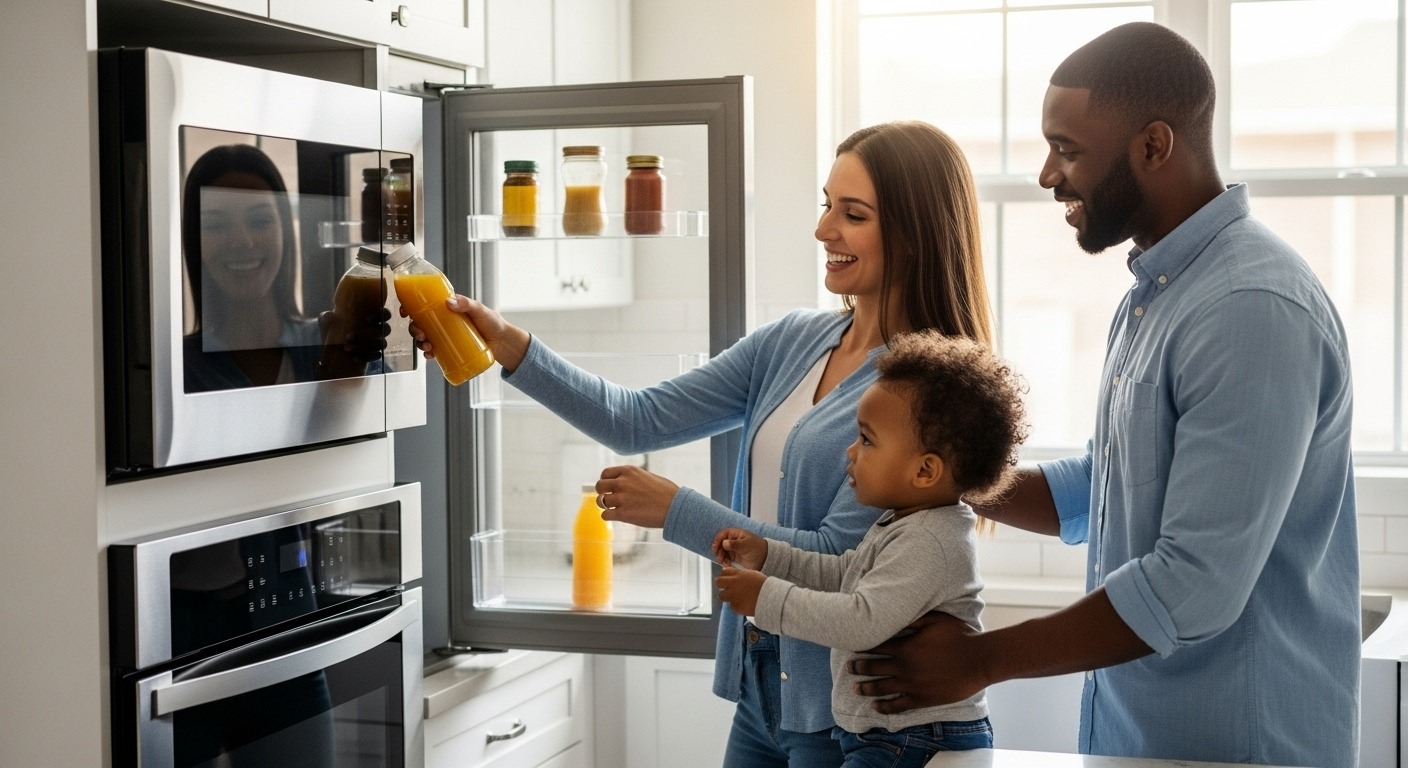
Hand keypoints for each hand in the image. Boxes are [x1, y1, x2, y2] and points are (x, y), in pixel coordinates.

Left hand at [317, 307, 390, 377]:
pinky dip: (366, 357)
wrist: (330, 344)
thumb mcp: (327, 320)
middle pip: (384, 330)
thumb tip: (329, 316)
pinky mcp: (374, 354)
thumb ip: (328, 317)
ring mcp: (377, 342)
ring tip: (346, 349)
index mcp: (371, 318)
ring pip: (380, 344)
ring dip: (364, 347)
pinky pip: (376, 356)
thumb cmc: (332, 327)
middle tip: (348, 337)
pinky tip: (354, 358)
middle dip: (366, 334)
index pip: (386, 314)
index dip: (382, 316)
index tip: (367, 320)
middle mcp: (378, 329)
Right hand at [404, 295, 530, 371]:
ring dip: (420, 342)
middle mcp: (445, 321)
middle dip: (415, 329)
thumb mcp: (480, 310)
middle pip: (421, 323)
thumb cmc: (493, 323)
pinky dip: (429, 353)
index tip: (405, 312)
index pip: (425, 306)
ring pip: (426, 338)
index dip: (411, 308)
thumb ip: (467, 304)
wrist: (503, 343)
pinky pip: (435, 351)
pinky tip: (430, 355)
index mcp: (448, 308)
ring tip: (427, 346)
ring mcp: (447, 336)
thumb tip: (449, 302)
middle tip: (421, 334)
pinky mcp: (450, 349)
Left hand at [594, 465, 679, 528]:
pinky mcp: (623, 514)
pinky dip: (609, 517)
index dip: (605, 481)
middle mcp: (622, 482)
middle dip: (602, 493)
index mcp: (629, 471)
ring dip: (606, 506)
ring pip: (600, 501)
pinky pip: (605, 515)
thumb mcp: (648, 476)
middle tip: (609, 499)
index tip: (609, 487)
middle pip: (599, 486)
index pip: (605, 473)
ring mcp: (621, 498)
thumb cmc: (666, 492)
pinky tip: (617, 517)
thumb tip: (622, 482)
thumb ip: (632, 478)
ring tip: (615, 508)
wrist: (675, 507)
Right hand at [711, 528, 767, 568]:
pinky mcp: (733, 557)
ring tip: (724, 562)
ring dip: (720, 557)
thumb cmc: (756, 548)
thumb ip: (734, 544)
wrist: (764, 558)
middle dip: (718, 551)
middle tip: (720, 558)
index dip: (717, 540)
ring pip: (721, 552)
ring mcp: (732, 549)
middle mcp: (732, 541)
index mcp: (735, 534)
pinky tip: (727, 565)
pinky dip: (724, 562)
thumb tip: (724, 543)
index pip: (723, 534)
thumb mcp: (745, 544)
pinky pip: (725, 559)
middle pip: (720, 544)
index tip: (715, 547)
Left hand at [715, 566, 765, 615]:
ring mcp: (733, 595)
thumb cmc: (764, 585)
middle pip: (718, 582)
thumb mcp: (752, 575)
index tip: (728, 579)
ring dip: (727, 597)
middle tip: (727, 589)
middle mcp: (733, 584)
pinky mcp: (735, 606)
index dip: (725, 576)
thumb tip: (731, 575)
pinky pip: (732, 606)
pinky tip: (745, 604)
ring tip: (736, 598)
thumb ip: (740, 575)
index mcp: (739, 574)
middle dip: (722, 585)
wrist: (771, 598)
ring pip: (721, 595)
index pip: (724, 572)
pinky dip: (737, 606)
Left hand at [848, 611, 988, 713]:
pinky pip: (898, 705)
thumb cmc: (960, 636)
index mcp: (906, 646)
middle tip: (848, 667)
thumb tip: (896, 613)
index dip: (862, 646)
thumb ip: (914, 617)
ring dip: (866, 688)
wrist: (979, 660)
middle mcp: (904, 666)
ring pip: (881, 688)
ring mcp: (912, 684)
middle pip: (874, 667)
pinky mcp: (922, 699)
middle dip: (859, 667)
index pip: (876, 646)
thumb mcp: (936, 619)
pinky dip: (884, 707)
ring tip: (856, 688)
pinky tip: (875, 707)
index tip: (851, 646)